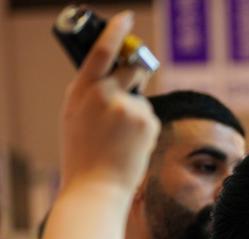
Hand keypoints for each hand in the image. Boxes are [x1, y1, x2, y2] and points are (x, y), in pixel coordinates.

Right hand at [59, 11, 158, 192]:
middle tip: (131, 94)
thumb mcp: (76, 116)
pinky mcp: (148, 122)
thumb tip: (114, 76)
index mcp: (82, 90)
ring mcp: (129, 107)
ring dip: (136, 113)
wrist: (96, 187)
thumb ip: (92, 94)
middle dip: (138, 74)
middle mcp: (105, 93)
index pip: (101, 51)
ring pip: (141, 100)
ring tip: (119, 139)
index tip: (126, 17)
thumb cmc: (83, 154)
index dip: (116, 31)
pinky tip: (130, 147)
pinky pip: (149, 118)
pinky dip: (143, 130)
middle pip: (134, 69)